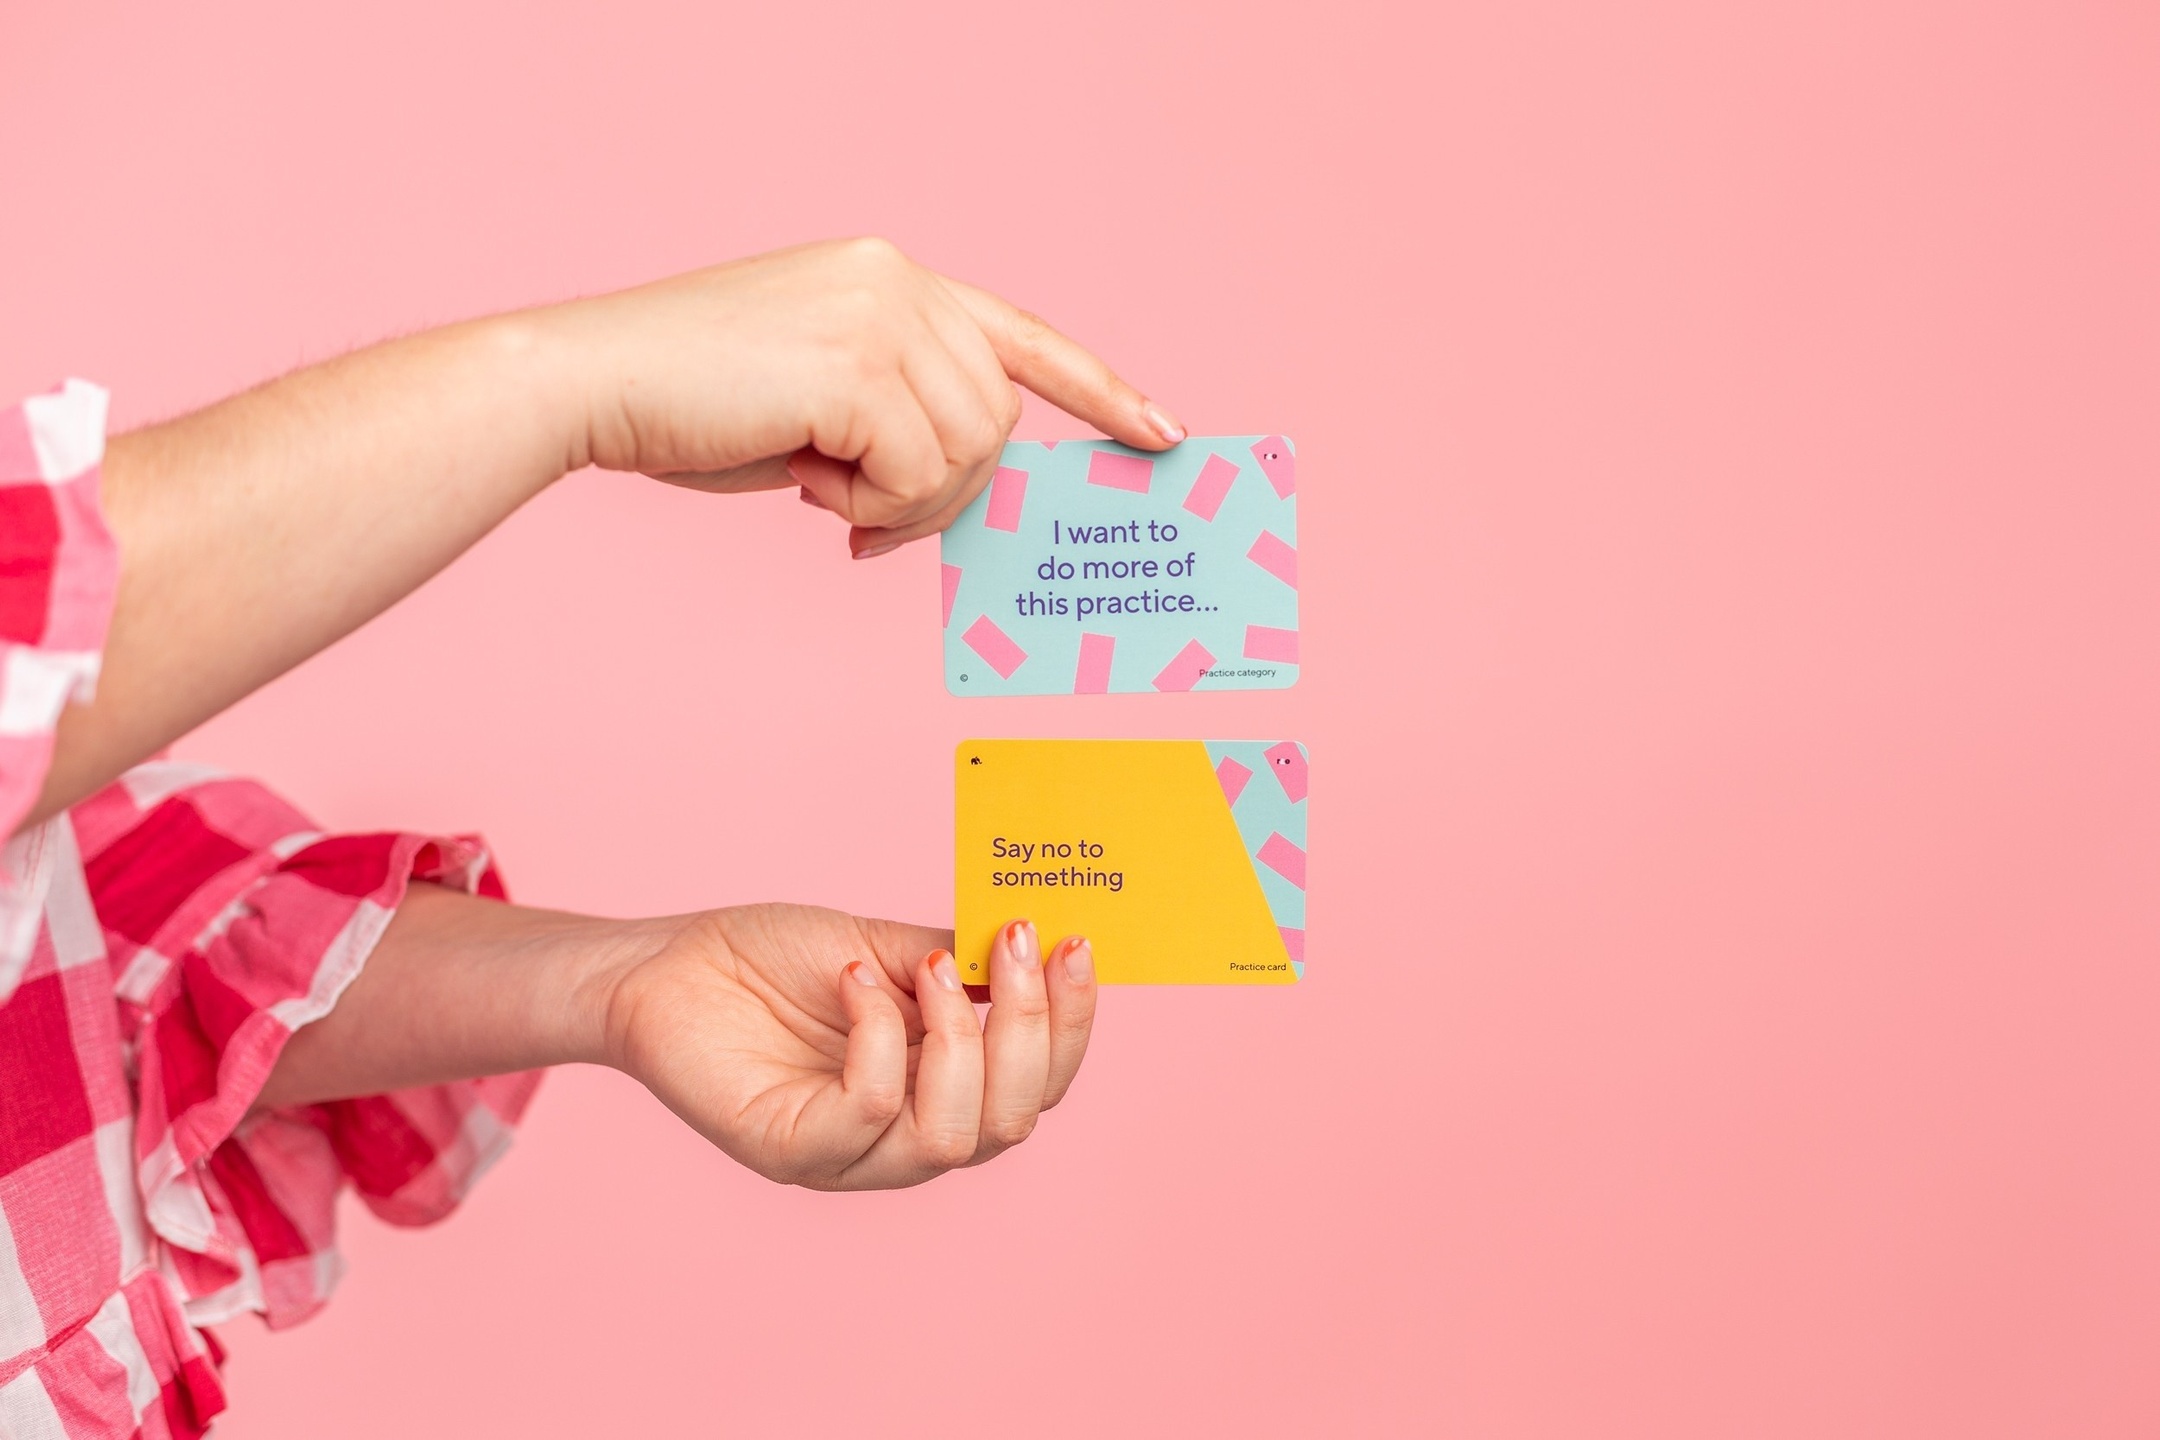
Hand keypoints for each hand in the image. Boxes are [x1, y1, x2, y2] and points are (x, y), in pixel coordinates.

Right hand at [540, 237, 1184, 556]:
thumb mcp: (817, 402)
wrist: (590, 382)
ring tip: (815, 490)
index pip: (1021, 335)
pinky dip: (868, 506)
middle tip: (856, 517)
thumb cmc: (689, 404)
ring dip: (900, 503)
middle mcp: (898, 279)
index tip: (1160, 432)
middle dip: (942, 493)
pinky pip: (917, 475)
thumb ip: (895, 418)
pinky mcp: (859, 363)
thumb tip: (953, 489)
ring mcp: (882, 314)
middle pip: (996, 421)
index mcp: (890, 277)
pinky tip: (800, 483)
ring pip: (967, 453)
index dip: (1098, 390)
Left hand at [602, 903, 1098, 1189]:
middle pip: (1012, 1120)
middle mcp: (908, 1134)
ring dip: (960, 1039)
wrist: (666, 966)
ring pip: (954, 1138)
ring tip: (921, 966)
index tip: (1073, 941)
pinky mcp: (791, 1151)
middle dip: (1029, 1029)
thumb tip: (1040, 937)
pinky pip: (867, 1112)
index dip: (1070, 1020)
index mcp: (945, 1087)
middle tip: (1015, 945)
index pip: (1038, 1084)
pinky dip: (877, 1037)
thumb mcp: (884, 946)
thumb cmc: (774, 959)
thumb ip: (958, 958)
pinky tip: (852, 977)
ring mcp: (851, 1154)